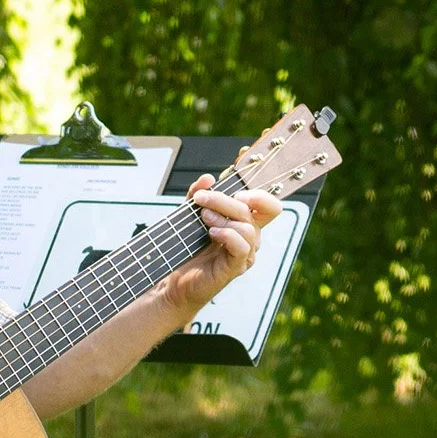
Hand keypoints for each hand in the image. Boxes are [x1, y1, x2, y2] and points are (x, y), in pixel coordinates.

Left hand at [163, 172, 282, 315]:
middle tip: (202, 198)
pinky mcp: (235, 267)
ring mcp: (245, 252)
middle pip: (257, 207)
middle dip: (228, 198)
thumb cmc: (184, 248)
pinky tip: (211, 233)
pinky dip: (227, 235)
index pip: (263, 198)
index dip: (259, 177)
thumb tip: (209, 177)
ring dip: (223, 216)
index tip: (244, 155)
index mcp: (243, 221)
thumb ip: (198, 194)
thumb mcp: (187, 214)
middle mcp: (250, 235)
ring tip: (203, 219)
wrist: (173, 281)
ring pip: (247, 225)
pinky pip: (242, 246)